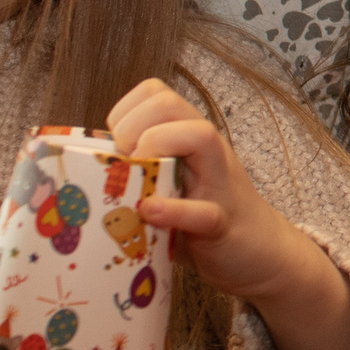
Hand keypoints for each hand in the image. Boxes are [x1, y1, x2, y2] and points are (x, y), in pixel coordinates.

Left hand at [110, 78, 349, 349]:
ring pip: (199, 137)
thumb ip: (142, 176)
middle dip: (136, 123)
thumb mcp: (173, 187)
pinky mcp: (224, 223)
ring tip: (137, 174)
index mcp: (191, 140)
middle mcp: (208, 152)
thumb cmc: (206, 218)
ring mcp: (219, 184)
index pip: (156, 94)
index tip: (112, 145)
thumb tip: (86, 179)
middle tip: (122, 160)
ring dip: (158, 145)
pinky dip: (174, 210)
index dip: (126, 109)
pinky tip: (151, 213)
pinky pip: (203, 211)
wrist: (263, 255)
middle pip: (173, 104)